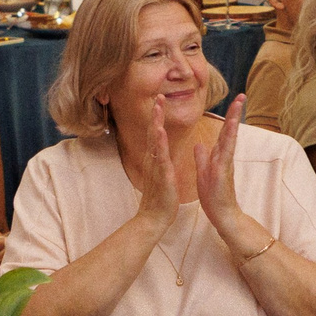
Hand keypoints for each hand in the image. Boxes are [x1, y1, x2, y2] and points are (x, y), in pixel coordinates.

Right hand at [121, 98, 181, 230]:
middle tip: (158, 95)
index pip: (156, 135)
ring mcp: (156, 167)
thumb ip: (160, 164)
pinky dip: (160, 143)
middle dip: (156, 114)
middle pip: (153, 132)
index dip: (158, 118)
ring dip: (156, 123)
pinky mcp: (161, 176)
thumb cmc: (160, 200)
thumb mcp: (161, 177)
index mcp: (156, 160)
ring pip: (155, 141)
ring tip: (158, 107)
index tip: (160, 102)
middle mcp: (153, 161)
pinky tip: (160, 132)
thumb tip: (161, 154)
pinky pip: (160, 157)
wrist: (153, 219)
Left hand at [195, 101, 247, 229]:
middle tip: (242, 95)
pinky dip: (227, 141)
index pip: (223, 133)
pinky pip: (225, 154)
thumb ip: (202, 158)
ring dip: (234, 122)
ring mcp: (226, 164)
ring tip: (238, 106)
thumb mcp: (204, 173)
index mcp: (219, 156)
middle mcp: (225, 157)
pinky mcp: (223, 173)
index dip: (227, 117)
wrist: (222, 216)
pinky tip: (230, 130)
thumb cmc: (214, 197)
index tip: (233, 102)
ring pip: (230, 138)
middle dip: (235, 113)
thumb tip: (199, 144)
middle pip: (231, 131)